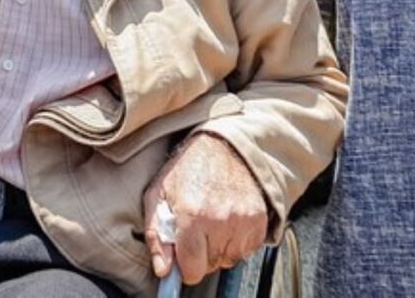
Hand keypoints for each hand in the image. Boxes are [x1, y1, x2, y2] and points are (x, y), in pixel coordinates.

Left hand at [143, 134, 267, 283]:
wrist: (223, 144)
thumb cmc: (187, 167)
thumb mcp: (159, 192)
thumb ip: (156, 234)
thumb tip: (162, 269)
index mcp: (192, 214)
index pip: (192, 269)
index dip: (185, 266)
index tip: (183, 254)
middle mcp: (220, 221)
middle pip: (210, 265)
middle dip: (201, 253)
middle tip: (197, 225)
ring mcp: (243, 221)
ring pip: (228, 259)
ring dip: (219, 246)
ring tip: (212, 218)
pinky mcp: (259, 221)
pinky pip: (246, 249)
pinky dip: (236, 240)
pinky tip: (227, 217)